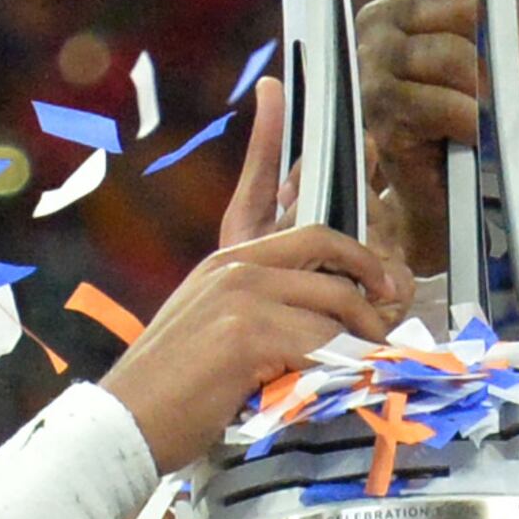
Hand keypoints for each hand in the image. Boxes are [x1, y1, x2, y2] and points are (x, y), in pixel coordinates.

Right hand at [102, 82, 411, 471]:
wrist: (123, 427)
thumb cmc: (169, 395)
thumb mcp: (212, 340)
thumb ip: (263, 318)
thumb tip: (325, 325)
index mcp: (221, 263)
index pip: (255, 189)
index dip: (267, 138)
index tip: (272, 91)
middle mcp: (230, 268)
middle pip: (321, 242)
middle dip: (370, 269)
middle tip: (395, 295)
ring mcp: (238, 295)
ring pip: (334, 299)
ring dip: (366, 332)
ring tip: (376, 358)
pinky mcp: (249, 333)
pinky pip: (323, 341)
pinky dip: (346, 363)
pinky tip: (348, 381)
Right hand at [355, 0, 518, 275]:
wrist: (463, 182)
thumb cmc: (483, 108)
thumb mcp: (503, 49)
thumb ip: (502, 15)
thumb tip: (501, 12)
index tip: (498, 11)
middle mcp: (379, 19)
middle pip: (459, 5)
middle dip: (496, 49)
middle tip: (503, 86)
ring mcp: (372, 63)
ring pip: (452, 55)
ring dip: (487, 91)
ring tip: (490, 113)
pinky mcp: (378, 110)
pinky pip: (442, 103)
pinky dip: (472, 121)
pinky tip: (473, 134)